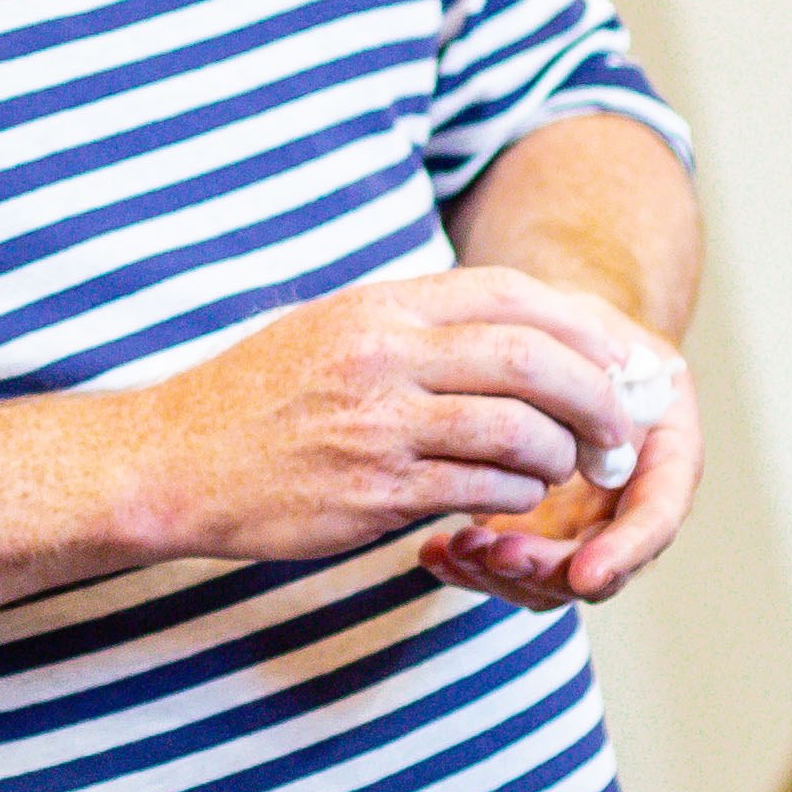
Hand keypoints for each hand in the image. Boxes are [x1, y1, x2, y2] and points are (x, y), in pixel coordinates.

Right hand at [122, 268, 673, 566]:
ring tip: (565, 469)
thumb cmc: (255, 398)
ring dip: (559, 455)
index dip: (579, 325)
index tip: (617, 356)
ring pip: (515, 430)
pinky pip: (477, 489)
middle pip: (530, 359)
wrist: (172, 462)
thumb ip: (410, 324)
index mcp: (379, 306)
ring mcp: (380, 424)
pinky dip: (515, 495)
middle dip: (595, 396)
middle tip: (619, 430)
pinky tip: (514, 498)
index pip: (508, 294)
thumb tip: (503, 328)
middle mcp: (384, 355)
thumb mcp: (330, 328)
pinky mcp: (373, 491)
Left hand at [421, 342, 700, 610]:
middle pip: (601, 564)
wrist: (556, 344)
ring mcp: (582, 527)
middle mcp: (629, 504)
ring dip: (502, 574)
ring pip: (551, 580)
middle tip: (497, 555)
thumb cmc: (579, 333)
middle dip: (548, 569)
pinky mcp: (535, 535)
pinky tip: (435, 551)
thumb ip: (595, 368)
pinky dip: (471, 566)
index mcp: (665, 458)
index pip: (655, 519)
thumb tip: (591, 401)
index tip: (585, 576)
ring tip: (456, 548)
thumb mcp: (595, 334)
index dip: (624, 551)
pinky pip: (509, 567)